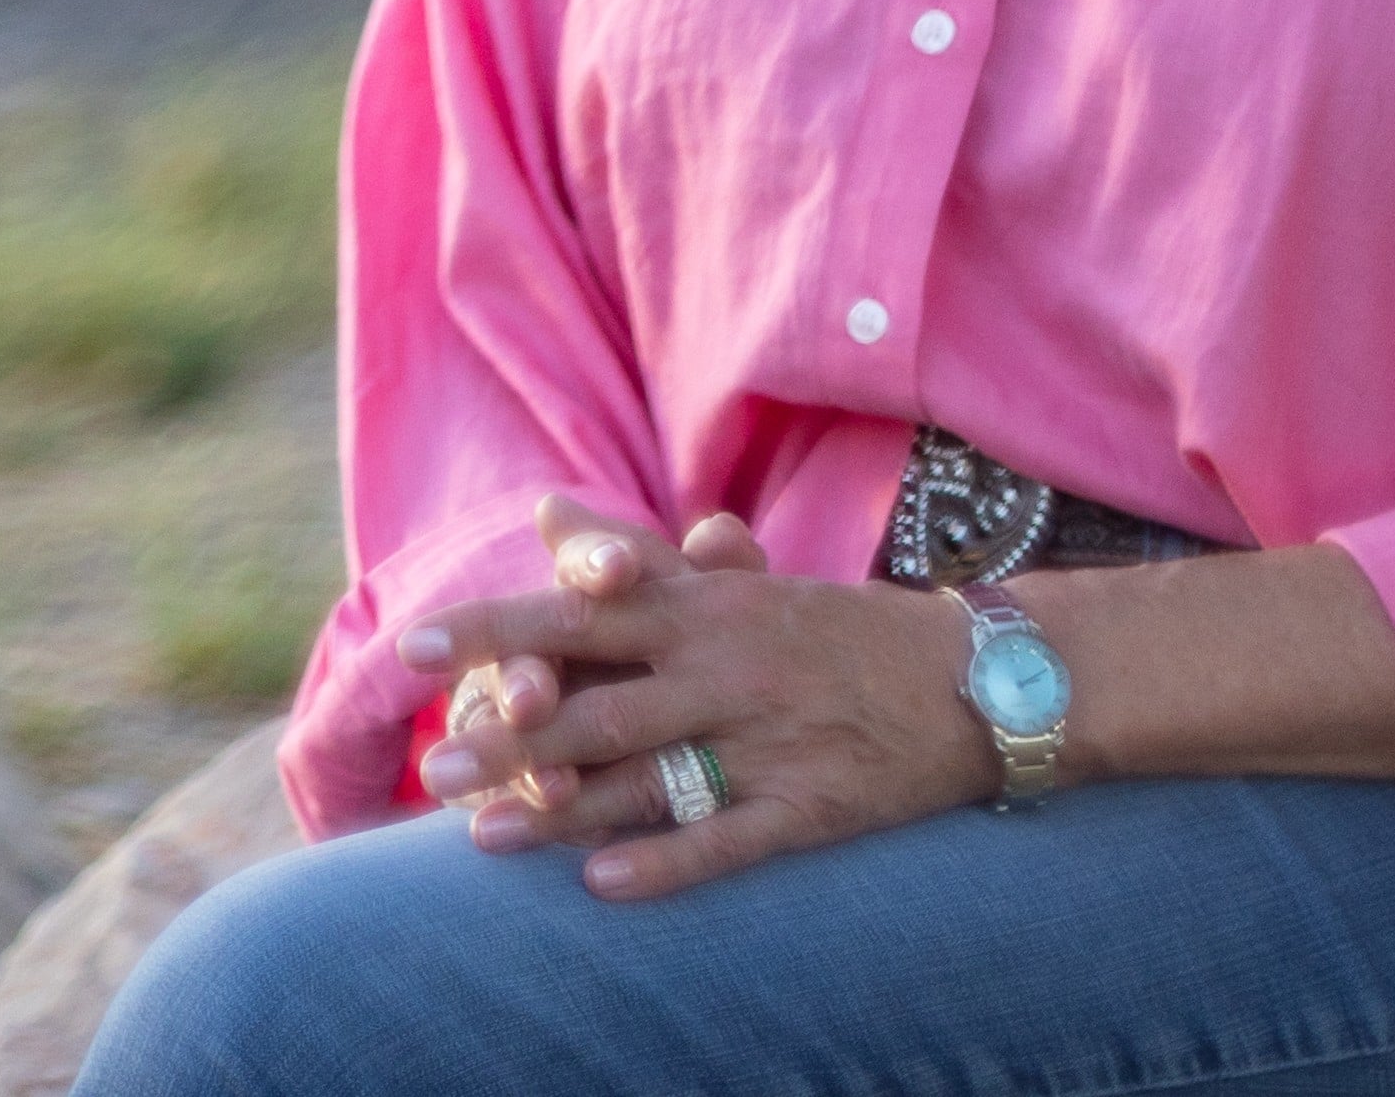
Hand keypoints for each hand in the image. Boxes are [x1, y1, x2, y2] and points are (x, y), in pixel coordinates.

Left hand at [398, 516, 993, 899]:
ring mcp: (772, 738)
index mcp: (716, 607)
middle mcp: (734, 667)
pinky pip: (725, 839)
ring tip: (481, 836)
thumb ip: (644, 556)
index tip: (419, 645)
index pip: (588, 612)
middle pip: (602, 703)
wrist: (975, 676)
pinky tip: (599, 883)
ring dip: (558, 811)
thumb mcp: (748, 582)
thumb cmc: (842, 630)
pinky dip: (661, 863)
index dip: (500, 629)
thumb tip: (548, 512)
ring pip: (647, 779)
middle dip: (510, 737)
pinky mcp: (811, 804)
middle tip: (432, 766)